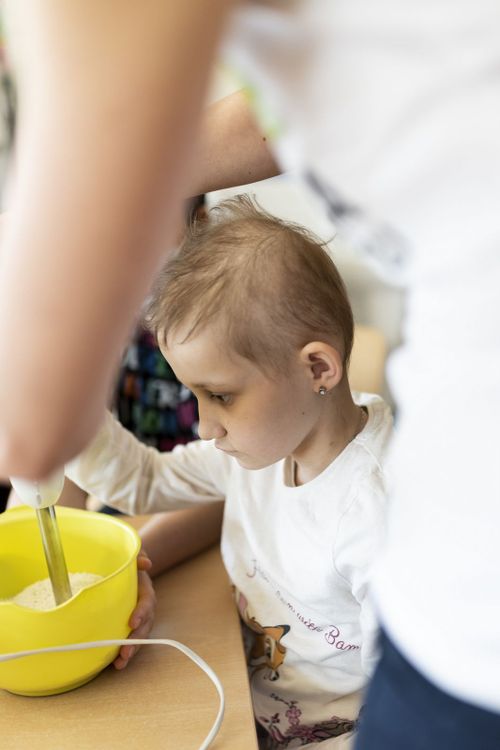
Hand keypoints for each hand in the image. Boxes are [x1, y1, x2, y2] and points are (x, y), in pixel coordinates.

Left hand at [113, 549, 155, 669]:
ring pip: (139, 637)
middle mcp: (145, 608)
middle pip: (145, 626)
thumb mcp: (136, 554)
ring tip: (120, 663)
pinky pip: (130, 640)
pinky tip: (114, 664)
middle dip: (137, 640)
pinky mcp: (130, 627)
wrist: (130, 570)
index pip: (147, 603)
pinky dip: (124, 653)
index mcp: (146, 591)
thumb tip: (146, 563)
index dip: (141, 613)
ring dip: (131, 650)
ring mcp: (139, 619)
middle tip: (125, 651)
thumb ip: (139, 556)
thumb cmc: (130, 561)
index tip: (132, 623)